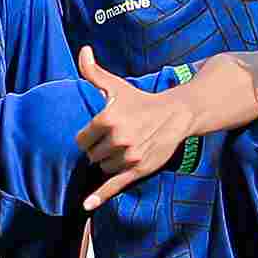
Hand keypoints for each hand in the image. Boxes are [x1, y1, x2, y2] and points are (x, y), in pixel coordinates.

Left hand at [73, 49, 193, 209]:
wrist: (176, 115)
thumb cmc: (141, 100)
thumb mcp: (117, 86)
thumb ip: (94, 72)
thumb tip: (83, 51)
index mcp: (107, 119)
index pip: (82, 140)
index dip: (89, 137)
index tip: (101, 132)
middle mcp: (118, 139)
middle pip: (92, 156)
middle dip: (100, 149)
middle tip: (116, 139)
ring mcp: (129, 156)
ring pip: (103, 168)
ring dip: (109, 162)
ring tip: (125, 148)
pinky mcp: (138, 170)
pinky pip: (113, 186)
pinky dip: (99, 198)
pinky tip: (87, 207)